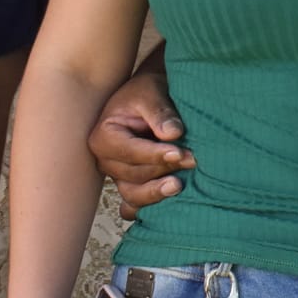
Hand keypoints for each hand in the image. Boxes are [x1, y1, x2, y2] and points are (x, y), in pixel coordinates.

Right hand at [89, 72, 193, 217]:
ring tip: (180, 186)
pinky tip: (167, 204)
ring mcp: (117, 174)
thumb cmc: (146, 91)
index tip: (180, 152)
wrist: (149, 95)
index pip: (131, 151)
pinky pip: (134, 204)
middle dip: (164, 168)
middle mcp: (106, 160)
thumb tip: (173, 134)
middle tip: (193, 160)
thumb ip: (160, 113)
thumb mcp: (152, 92)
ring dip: (157, 192)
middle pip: (135, 174)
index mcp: (103, 136)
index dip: (155, 154)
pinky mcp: (130, 183)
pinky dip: (149, 206)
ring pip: (134, 193)